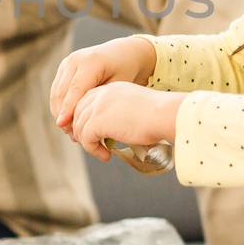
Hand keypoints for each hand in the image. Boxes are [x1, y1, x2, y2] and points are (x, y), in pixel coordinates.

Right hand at [49, 37, 157, 133]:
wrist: (126, 53)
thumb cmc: (127, 71)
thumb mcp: (118, 87)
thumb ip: (99, 102)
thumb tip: (81, 124)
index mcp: (91, 61)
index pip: (75, 90)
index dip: (68, 109)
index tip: (63, 126)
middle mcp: (75, 59)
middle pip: (61, 92)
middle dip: (63, 115)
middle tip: (72, 135)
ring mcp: (68, 62)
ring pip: (56, 92)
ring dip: (60, 112)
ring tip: (71, 131)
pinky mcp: (64, 67)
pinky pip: (57, 90)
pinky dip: (60, 106)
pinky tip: (69, 120)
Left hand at [68, 82, 184, 162]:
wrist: (164, 115)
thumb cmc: (159, 115)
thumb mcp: (135, 108)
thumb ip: (120, 114)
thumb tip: (111, 130)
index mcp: (111, 88)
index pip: (87, 101)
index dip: (86, 118)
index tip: (93, 133)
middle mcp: (102, 94)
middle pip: (79, 113)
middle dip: (82, 131)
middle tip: (93, 145)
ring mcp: (98, 107)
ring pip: (79, 127)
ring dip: (87, 143)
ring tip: (101, 152)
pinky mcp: (97, 122)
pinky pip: (85, 139)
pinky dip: (93, 150)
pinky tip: (106, 156)